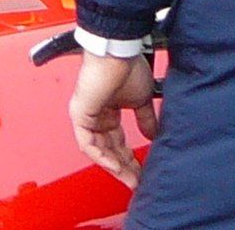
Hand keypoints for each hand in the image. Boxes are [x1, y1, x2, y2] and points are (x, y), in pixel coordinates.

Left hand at [70, 52, 159, 185]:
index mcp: (107, 110)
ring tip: (130, 179)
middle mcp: (95, 114)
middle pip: (107, 148)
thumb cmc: (126, 66)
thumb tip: (153, 134)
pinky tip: (115, 166)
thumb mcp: (141, 100)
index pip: (117, 142)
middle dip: (124, 167)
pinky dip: (101, 156)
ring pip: (96, 149)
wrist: (119, 52)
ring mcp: (85, 114)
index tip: (143, 172)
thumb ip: (145, 119)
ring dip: (114, 166)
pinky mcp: (80, 113)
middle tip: (138, 181)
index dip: (130, 158)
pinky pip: (86, 142)